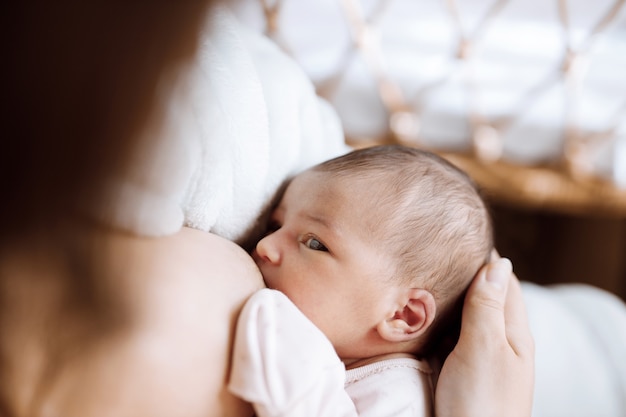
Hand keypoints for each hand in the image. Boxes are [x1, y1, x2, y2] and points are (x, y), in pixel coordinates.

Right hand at [435, 254, 534, 416]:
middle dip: (463, 274)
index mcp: (514, 333)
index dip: (486, 258)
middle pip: (483, 297)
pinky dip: (436, 320)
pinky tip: (420, 314)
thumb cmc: (480, 402)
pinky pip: (448, 336)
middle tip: (436, 251)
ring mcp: (477, 357)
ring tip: (423, 275)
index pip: (504, 283)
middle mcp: (498, 342)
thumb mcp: (484, 348)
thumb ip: (488, 306)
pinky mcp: (458, 370)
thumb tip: (498, 263)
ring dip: (446, 297)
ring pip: (463, 316)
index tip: (462, 234)